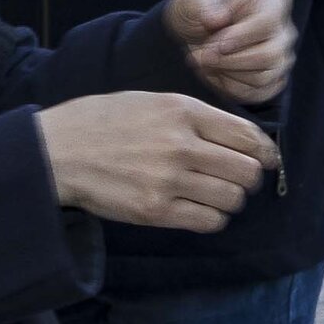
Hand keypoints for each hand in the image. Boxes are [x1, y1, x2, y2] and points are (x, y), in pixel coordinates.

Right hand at [34, 91, 280, 230]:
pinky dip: (212, 218)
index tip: (266, 160)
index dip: (265, 152)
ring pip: (232, 199)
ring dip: (230, 201)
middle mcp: (181, 144)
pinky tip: (198, 210)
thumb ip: (194, 117)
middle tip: (237, 181)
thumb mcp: (151, 102)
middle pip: (247, 171)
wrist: (58, 151)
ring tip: (214, 196)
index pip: (248, 136)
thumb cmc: (102, 122)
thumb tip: (238, 137)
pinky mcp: (155, 210)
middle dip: (249, 179)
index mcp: (183, 111)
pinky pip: (208, 221)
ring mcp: (169, 179)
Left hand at [167, 0, 295, 104]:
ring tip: (205, 62)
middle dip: (230, 61)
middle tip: (202, 57)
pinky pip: (257, 94)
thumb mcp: (192, 0)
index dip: (242, 37)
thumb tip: (217, 19)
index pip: (268, 22)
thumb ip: (202, 5)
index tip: (216, 45)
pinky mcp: (274, 81)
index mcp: (272, 3)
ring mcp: (282, 59)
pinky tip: (215, 74)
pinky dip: (231, 88)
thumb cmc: (199, 10)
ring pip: (262, 78)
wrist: (198, 33)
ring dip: (227, 74)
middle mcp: (284, 32)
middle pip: (269, 56)